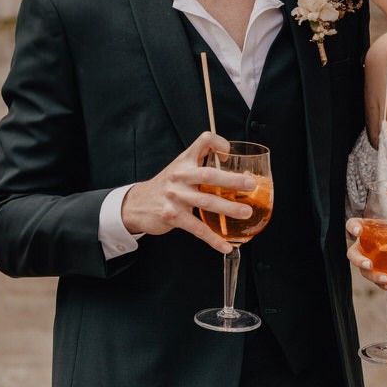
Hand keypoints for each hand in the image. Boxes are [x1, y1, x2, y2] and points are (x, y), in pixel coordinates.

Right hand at [122, 131, 255, 253]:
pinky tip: (225, 245)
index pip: (203, 141)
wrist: (135, 204)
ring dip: (228, 208)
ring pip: (206, 201)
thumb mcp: (180, 169)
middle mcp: (180, 176)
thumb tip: (232, 167)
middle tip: (251, 184)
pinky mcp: (173, 216)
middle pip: (208, 174)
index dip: (219, 144)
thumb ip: (201, 164)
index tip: (229, 154)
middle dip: (232, 180)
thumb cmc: (165, 186)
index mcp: (185, 161)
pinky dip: (213, 238)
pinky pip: (198, 228)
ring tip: (246, 213)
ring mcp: (175, 196)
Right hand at [345, 220, 386, 289]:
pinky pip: (374, 279)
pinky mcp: (374, 271)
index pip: (353, 225)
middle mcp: (363, 246)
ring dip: (372, 276)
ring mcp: (367, 259)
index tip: (358, 232)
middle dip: (359, 260)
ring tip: (385, 279)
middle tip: (369, 264)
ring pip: (363, 270)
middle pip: (352, 253)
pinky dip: (381, 284)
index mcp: (367, 230)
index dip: (353, 228)